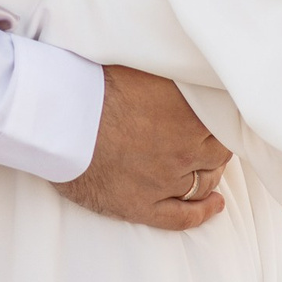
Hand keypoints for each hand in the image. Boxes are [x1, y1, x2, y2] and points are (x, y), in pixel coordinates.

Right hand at [56, 65, 231, 230]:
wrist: (57, 118)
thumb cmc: (93, 84)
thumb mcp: (144, 67)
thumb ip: (175, 72)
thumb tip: (195, 64)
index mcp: (187, 115)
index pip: (223, 121)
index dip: (222, 119)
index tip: (219, 114)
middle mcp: (183, 150)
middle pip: (217, 154)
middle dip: (216, 146)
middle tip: (210, 138)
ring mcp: (164, 182)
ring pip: (203, 184)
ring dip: (210, 174)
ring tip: (209, 166)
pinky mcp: (141, 205)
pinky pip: (182, 217)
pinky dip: (203, 212)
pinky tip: (215, 205)